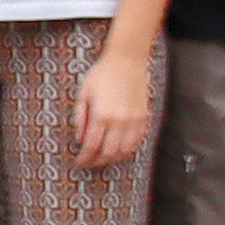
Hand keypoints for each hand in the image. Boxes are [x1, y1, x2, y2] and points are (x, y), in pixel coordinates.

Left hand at [73, 50, 155, 171]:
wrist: (127, 61)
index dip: (85, 157)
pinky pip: (137, 141)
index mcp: (102, 114)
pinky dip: (128, 150)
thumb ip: (80, 118)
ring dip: (113, 159)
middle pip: (109, 151)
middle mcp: (120, 120)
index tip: (79, 162)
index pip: (92, 145)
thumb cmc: (102, 74)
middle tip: (89, 163)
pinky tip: (119, 151)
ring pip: (125, 150)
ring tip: (102, 160)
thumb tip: (81, 139)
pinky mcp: (144, 117)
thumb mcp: (83, 94)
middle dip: (97, 161)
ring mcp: (134, 119)